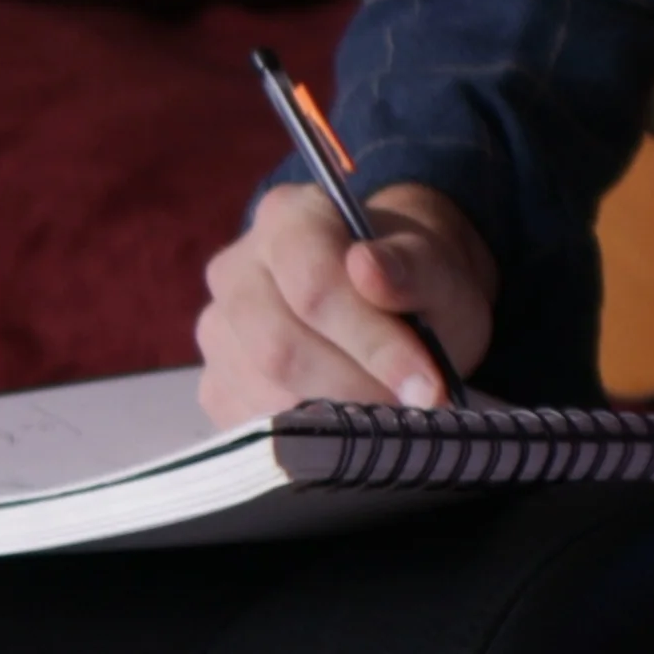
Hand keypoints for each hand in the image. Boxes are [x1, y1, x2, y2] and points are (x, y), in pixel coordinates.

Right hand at [193, 180, 494, 425]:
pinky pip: (251, 426)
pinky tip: (350, 420)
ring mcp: (218, 330)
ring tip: (388, 407)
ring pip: (263, 391)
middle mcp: (237, 269)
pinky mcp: (217, 385)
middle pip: (279, 346)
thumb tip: (367, 267)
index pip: (313, 286)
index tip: (427, 382)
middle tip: (412, 404)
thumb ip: (411, 266)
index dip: (371, 341)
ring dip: (334, 413)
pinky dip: (308, 436)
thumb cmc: (413, 279)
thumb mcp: (436, 268)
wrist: (394, 304)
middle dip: (355, 384)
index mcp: (288, 217)